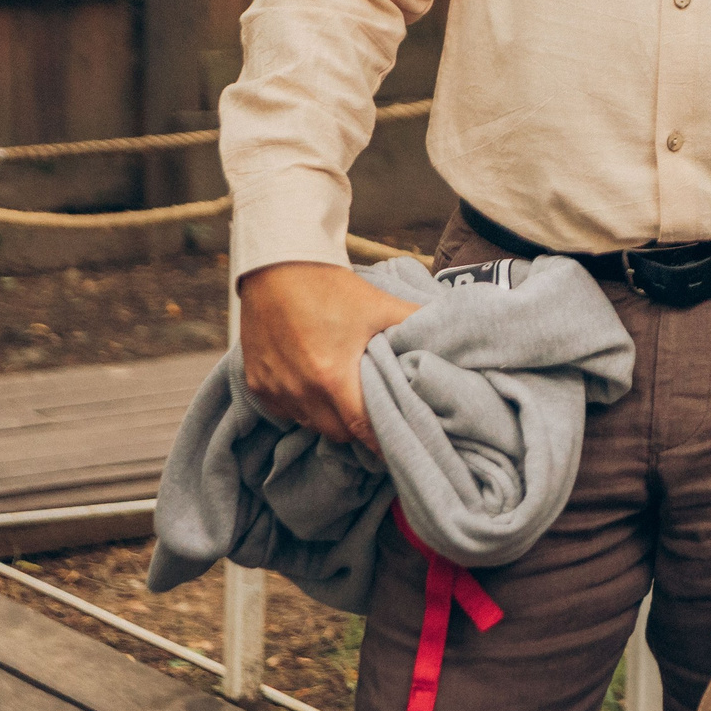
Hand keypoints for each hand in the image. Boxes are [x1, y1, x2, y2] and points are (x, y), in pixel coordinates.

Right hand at [237, 262, 417, 446]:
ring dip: (330, 418)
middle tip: (376, 415)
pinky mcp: (256, 384)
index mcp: (333, 376)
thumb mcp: (379, 305)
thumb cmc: (330, 287)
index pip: (362, 429)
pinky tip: (316, 387)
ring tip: (347, 399)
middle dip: (359, 428)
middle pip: (337, 432)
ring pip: (310, 424)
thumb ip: (416, 322)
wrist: (277, 266)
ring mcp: (275, 389)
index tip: (400, 445)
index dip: (382, 442)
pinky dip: (302, 406)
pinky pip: (285, 411)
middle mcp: (301, 390)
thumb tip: (454, 332)